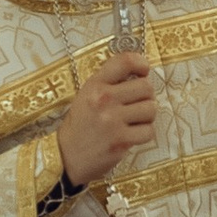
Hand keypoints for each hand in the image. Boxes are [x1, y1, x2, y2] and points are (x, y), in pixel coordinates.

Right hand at [59, 52, 155, 188]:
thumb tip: (142, 74)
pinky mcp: (121, 141)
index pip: (125, 61)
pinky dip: (144, 133)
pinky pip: (149, 131)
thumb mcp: (87, 95)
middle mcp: (104, 99)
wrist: (66, 156)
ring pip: (151, 109)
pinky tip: (132, 134)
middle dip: (146, 96)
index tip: (143, 71)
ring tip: (134, 120)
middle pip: (146, 87)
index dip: (141, 63)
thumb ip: (110, 82)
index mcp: (95, 84)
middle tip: (137, 104)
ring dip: (147, 116)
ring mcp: (112, 120)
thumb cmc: (81, 124)